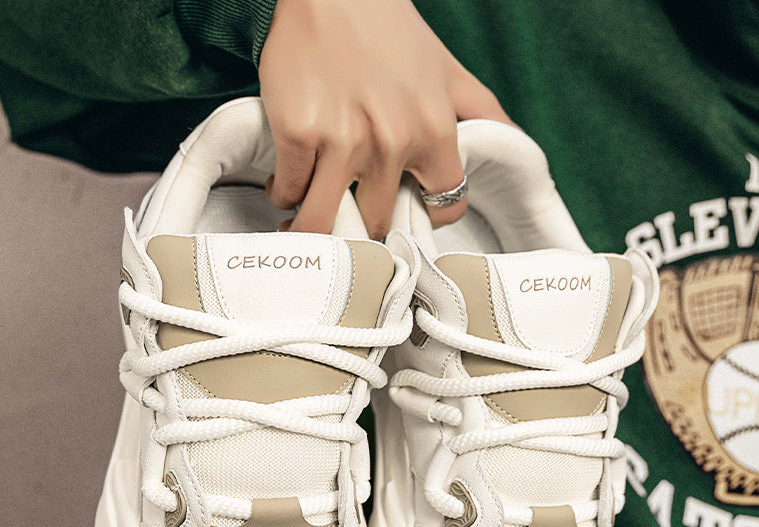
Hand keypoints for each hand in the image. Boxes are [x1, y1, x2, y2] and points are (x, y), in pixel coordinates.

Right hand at [258, 0, 512, 238]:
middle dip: (364, 221)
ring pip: (326, 221)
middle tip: (350, 209)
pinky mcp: (297, 133)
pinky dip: (285, 193)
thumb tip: (515, 145)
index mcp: (433, 130)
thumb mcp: (448, 70)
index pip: (444, 204)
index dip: (426, 213)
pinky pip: (290, 191)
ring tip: (309, 213)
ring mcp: (342, 141)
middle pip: (379, 223)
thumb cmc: (385, 29)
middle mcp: (391, 142)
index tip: (409, 210)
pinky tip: (287, 181)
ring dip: (317, 224)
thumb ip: (483, 114)